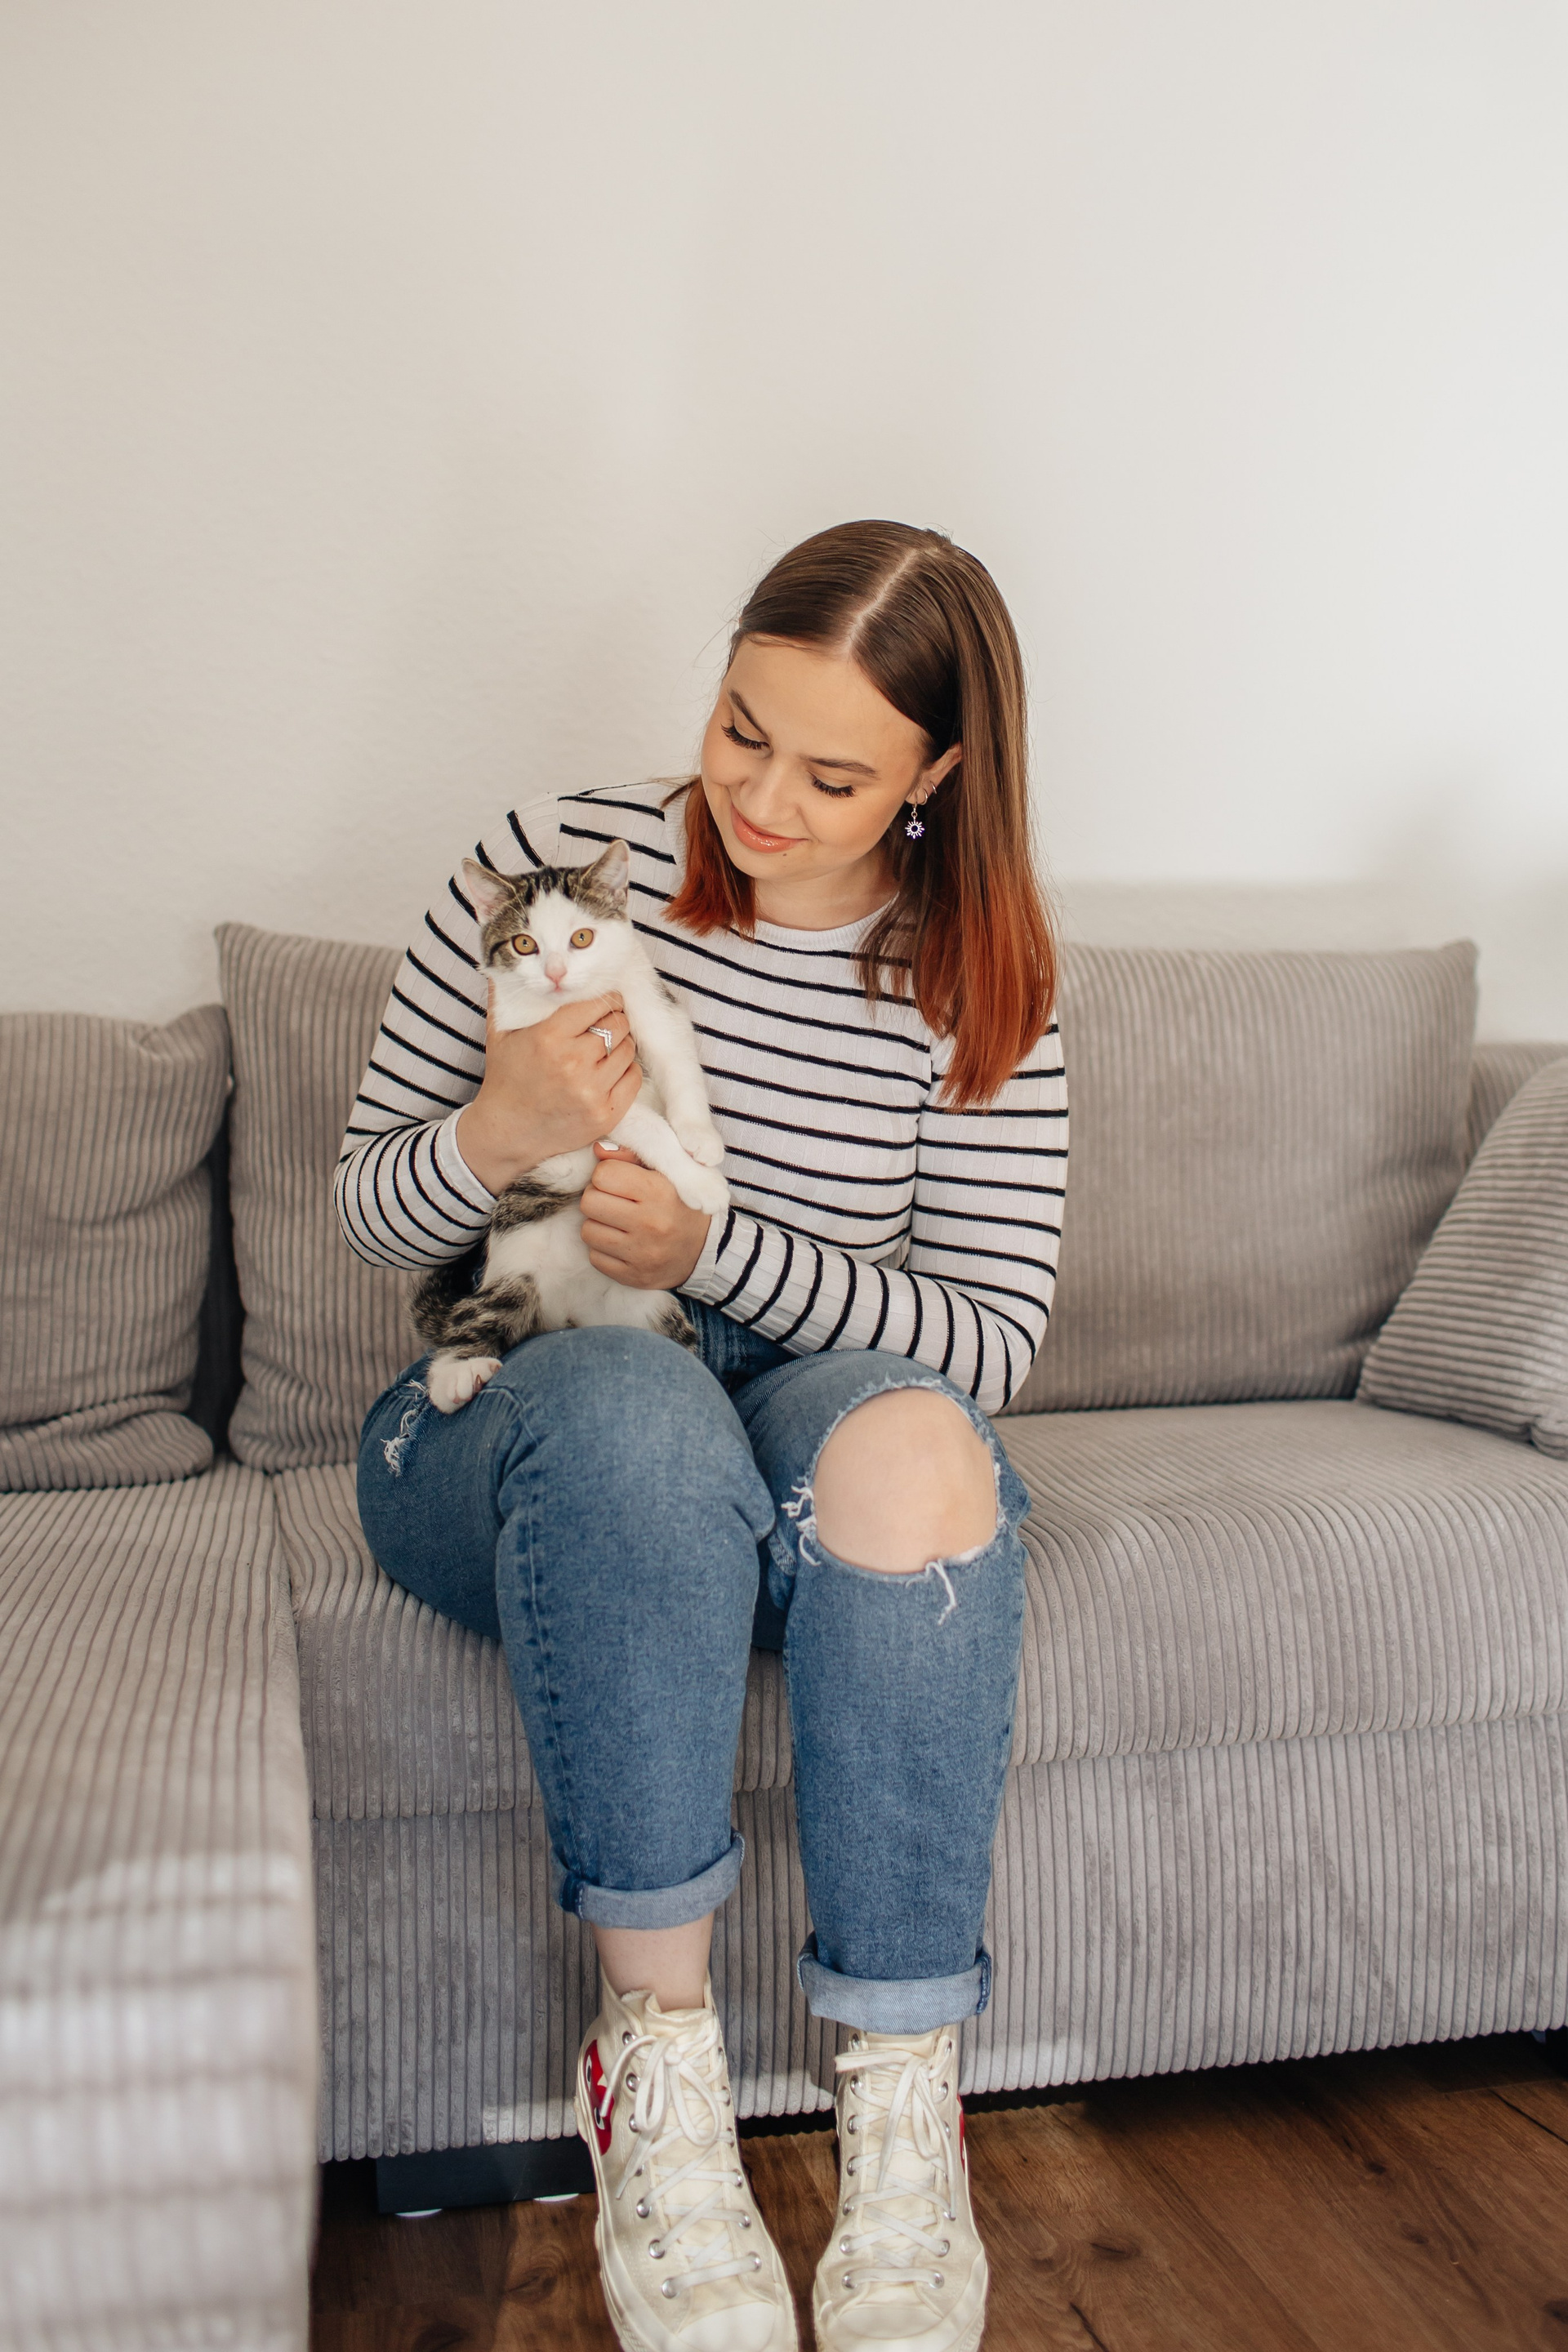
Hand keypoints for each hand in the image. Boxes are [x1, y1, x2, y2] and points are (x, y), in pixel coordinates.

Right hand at [455, 993, 640, 1193]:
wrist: (506, 1132)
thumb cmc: (505, 1079)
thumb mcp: (499, 1034)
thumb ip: (505, 996)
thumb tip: (502, 963)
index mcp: (549, 1037)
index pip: (597, 1004)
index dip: (605, 1000)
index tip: (604, 1002)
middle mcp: (573, 1063)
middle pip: (618, 1024)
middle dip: (614, 1021)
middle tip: (606, 1024)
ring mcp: (591, 1091)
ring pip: (628, 1049)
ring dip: (621, 1045)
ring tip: (604, 1049)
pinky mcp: (605, 1114)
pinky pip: (633, 1078)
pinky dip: (626, 1071)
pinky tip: (609, 1071)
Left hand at [580, 1142, 711, 1290]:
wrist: (708, 1250)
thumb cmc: (683, 1203)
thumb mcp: (670, 1172)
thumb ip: (634, 1156)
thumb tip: (597, 1148)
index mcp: (660, 1192)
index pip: (603, 1174)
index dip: (607, 1175)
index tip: (619, 1181)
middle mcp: (650, 1223)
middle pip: (589, 1202)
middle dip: (598, 1198)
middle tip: (614, 1201)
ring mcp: (641, 1253)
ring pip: (588, 1231)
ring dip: (598, 1224)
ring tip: (618, 1222)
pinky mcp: (633, 1276)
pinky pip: (595, 1257)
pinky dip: (603, 1249)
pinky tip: (621, 1243)